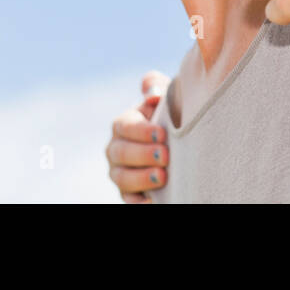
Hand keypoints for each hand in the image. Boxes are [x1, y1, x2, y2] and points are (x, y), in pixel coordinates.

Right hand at [106, 70, 170, 202]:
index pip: (124, 126)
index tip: (162, 134)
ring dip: (141, 179)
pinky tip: (154, 201)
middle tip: (165, 156)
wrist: (174, 144)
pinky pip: (128, 200)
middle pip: (121, 153)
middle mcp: (115, 149)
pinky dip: (140, 202)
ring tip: (162, 177)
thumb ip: (156, 87)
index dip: (141, 130)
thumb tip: (152, 92)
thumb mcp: (164, 96)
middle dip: (143, 155)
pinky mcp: (127, 193)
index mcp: (123, 124)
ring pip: (122, 178)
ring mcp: (119, 172)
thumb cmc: (169, 115)